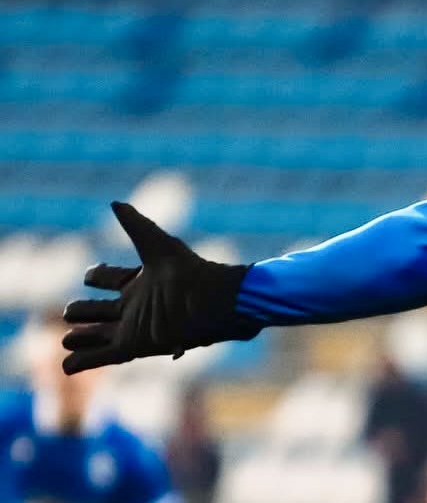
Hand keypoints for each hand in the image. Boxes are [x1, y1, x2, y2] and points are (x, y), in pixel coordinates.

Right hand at [61, 202, 259, 374]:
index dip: (96, 275)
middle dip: (82, 311)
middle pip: (99, 310)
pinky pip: (103, 356)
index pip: (109, 278)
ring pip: (98, 334)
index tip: (89, 273)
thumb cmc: (191, 273)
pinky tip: (66, 366)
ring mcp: (134, 327)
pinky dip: (84, 361)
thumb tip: (114, 203)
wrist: (217, 303)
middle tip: (68, 311)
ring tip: (64, 339)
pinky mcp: (135, 346)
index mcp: (139, 281)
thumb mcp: (159, 246)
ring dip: (81, 338)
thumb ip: (136, 225)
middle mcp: (135, 305)